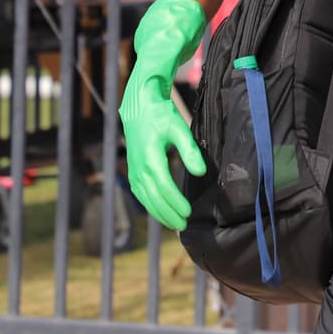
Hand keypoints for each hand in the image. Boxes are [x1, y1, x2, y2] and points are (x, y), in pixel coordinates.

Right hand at [120, 74, 205, 230]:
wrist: (139, 107)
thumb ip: (190, 151)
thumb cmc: (161, 115)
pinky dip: (150, 205)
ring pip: (145, 199)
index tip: (188, 213)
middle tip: (183, 226)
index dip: (176, 203)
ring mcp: (133, 171)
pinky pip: (140, 194)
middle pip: (154, 198)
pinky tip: (159, 212)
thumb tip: (200, 172)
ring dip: (159, 214)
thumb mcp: (179, 129)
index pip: (164, 188)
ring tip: (174, 224)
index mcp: (150, 159)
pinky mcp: (132, 171)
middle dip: (169, 214)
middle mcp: (139, 168)